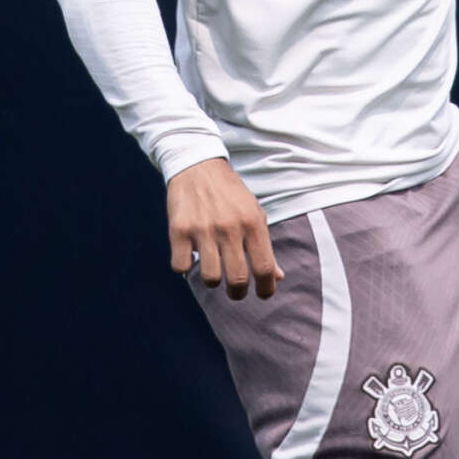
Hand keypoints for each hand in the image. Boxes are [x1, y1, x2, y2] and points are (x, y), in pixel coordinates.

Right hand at [168, 158, 281, 298]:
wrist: (198, 165)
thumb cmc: (230, 195)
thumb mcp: (254, 214)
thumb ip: (265, 246)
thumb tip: (278, 277)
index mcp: (253, 223)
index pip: (265, 268)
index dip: (266, 288)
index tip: (262, 293)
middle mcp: (229, 227)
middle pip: (237, 279)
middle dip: (238, 293)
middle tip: (236, 291)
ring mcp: (203, 229)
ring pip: (210, 278)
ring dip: (212, 281)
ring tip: (213, 273)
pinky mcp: (179, 229)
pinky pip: (181, 266)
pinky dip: (185, 267)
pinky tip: (191, 257)